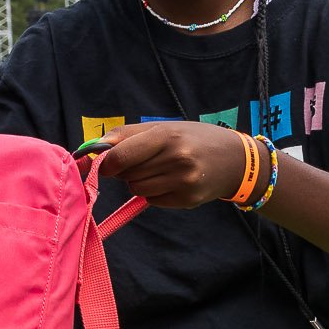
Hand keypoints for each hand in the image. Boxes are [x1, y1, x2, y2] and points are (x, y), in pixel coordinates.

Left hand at [93, 121, 262, 209]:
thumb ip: (126, 135)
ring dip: (139, 182)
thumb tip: (92, 148)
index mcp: (167, 136)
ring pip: (137, 189)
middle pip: (127, 174)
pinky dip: (154, 193)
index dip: (106, 163)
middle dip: (127, 170)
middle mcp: (177, 158)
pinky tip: (171, 182)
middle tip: (144, 162)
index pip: (120, 156)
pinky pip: (152, 200)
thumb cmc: (194, 139)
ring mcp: (184, 181)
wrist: (236, 160)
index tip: (104, 164)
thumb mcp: (164, 127)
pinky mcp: (188, 199)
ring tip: (159, 171)